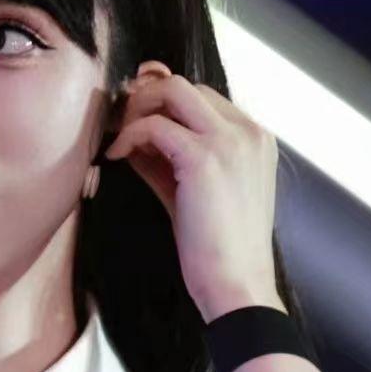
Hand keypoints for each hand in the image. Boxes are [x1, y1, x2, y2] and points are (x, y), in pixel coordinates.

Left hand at [104, 62, 283, 318]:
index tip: (136, 124)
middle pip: (187, 86)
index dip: (164, 106)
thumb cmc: (218, 250)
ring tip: (118, 141)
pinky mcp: (205, 157)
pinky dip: (129, 135)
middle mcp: (248, 131)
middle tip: (120, 127)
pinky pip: (155, 125)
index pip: (203, 98)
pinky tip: (116, 156)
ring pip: (173, 90)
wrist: (236, 285)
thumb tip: (133, 137)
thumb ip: (170, 160)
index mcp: (254, 139)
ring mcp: (230, 141)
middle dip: (147, 100)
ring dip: (137, 109)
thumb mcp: (194, 192)